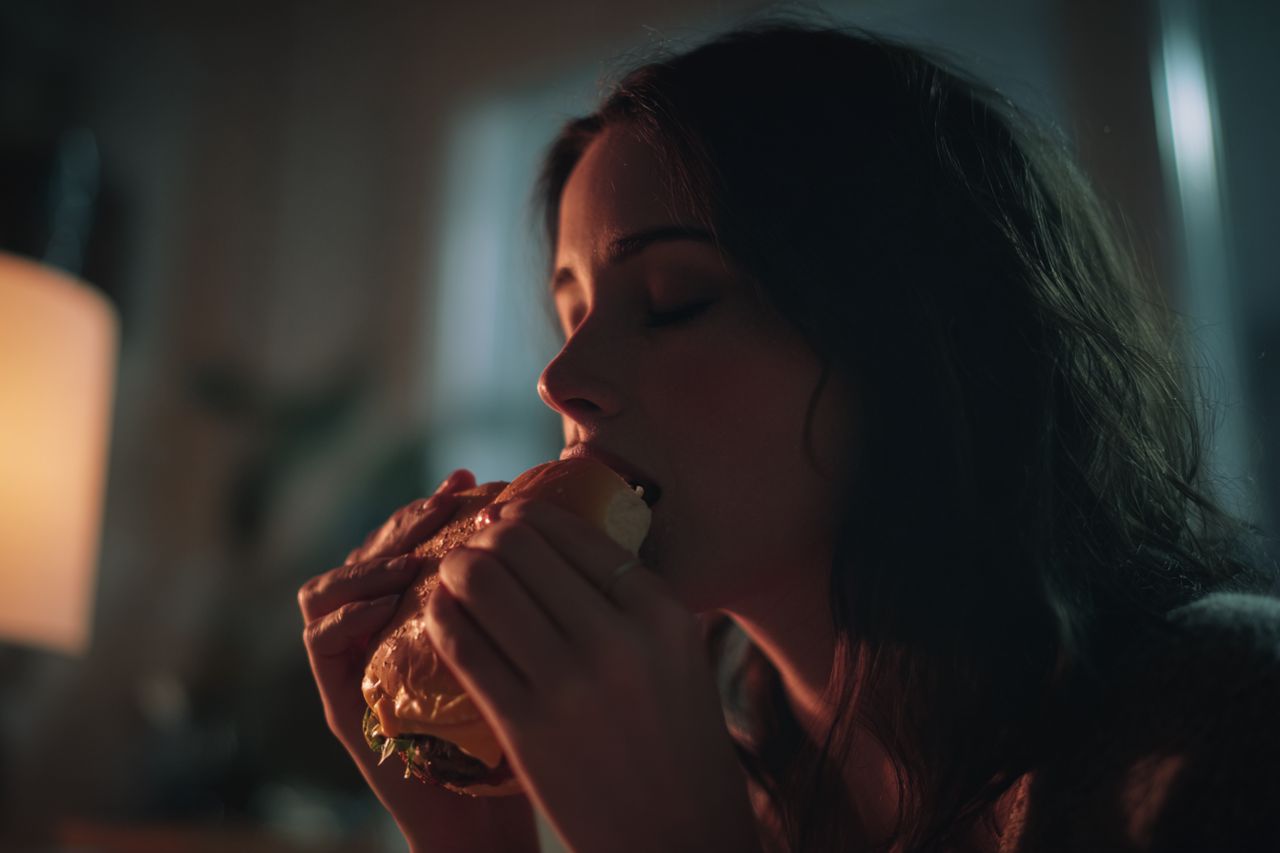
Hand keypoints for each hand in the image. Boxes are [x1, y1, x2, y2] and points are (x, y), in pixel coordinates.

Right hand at [298, 469, 537, 852]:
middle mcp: (386, 633)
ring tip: (422, 550)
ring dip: (374, 556)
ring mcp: (359, 665)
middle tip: (451, 498)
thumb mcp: (541, 653)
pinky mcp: (343, 703)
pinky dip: (347, 610)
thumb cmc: (531, 738)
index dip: (442, 503)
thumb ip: (540, 599)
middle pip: (373, 549)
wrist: (492, 826)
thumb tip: (576, 527)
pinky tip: (393, 600)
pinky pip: (318, 640)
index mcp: (431, 614)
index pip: (418, 536)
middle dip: (411, 516)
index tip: (480, 482)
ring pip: (332, 584)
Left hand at [425, 498, 762, 852]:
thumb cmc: (678, 743)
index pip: (572, 531)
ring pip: (482, 585)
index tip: (506, 521)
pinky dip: (441, 619)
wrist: (678, 837)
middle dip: (484, 538)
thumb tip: (564, 541)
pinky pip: (462, 645)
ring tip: (451, 578)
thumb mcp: (678, 654)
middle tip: (473, 548)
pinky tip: (439, 618)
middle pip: (520, 546)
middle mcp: (618, 637)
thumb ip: (631, 600)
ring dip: (454, 570)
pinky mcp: (524, 726)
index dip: (526, 516)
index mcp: (660, 611)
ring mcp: (568, 682)